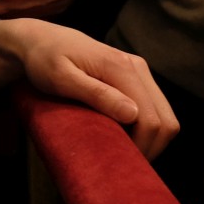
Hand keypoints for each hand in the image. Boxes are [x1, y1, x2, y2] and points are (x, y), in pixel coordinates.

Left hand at [0, 18, 178, 158]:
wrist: (38, 40)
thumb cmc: (43, 59)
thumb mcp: (62, 79)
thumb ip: (97, 94)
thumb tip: (133, 114)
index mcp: (121, 67)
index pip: (151, 119)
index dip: (142, 147)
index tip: (119, 162)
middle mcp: (137, 67)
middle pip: (166, 121)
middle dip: (151, 148)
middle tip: (123, 163)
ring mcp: (137, 71)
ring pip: (164, 117)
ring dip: (150, 140)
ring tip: (124, 152)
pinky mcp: (133, 77)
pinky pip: (153, 109)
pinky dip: (146, 128)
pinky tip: (125, 137)